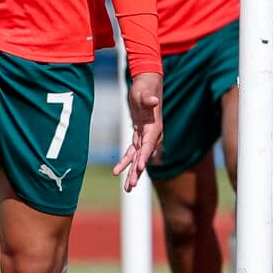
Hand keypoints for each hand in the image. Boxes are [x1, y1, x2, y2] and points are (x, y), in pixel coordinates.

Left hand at [113, 71, 162, 191]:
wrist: (147, 84)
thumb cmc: (145, 87)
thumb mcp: (144, 92)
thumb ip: (148, 99)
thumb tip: (154, 100)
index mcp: (155, 127)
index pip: (149, 144)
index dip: (145, 155)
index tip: (140, 167)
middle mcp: (152, 135)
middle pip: (144, 156)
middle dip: (137, 172)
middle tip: (131, 186)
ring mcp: (146, 137)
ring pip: (138, 158)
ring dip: (133, 172)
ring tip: (127, 188)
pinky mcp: (139, 135)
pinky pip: (132, 152)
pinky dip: (126, 161)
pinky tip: (117, 171)